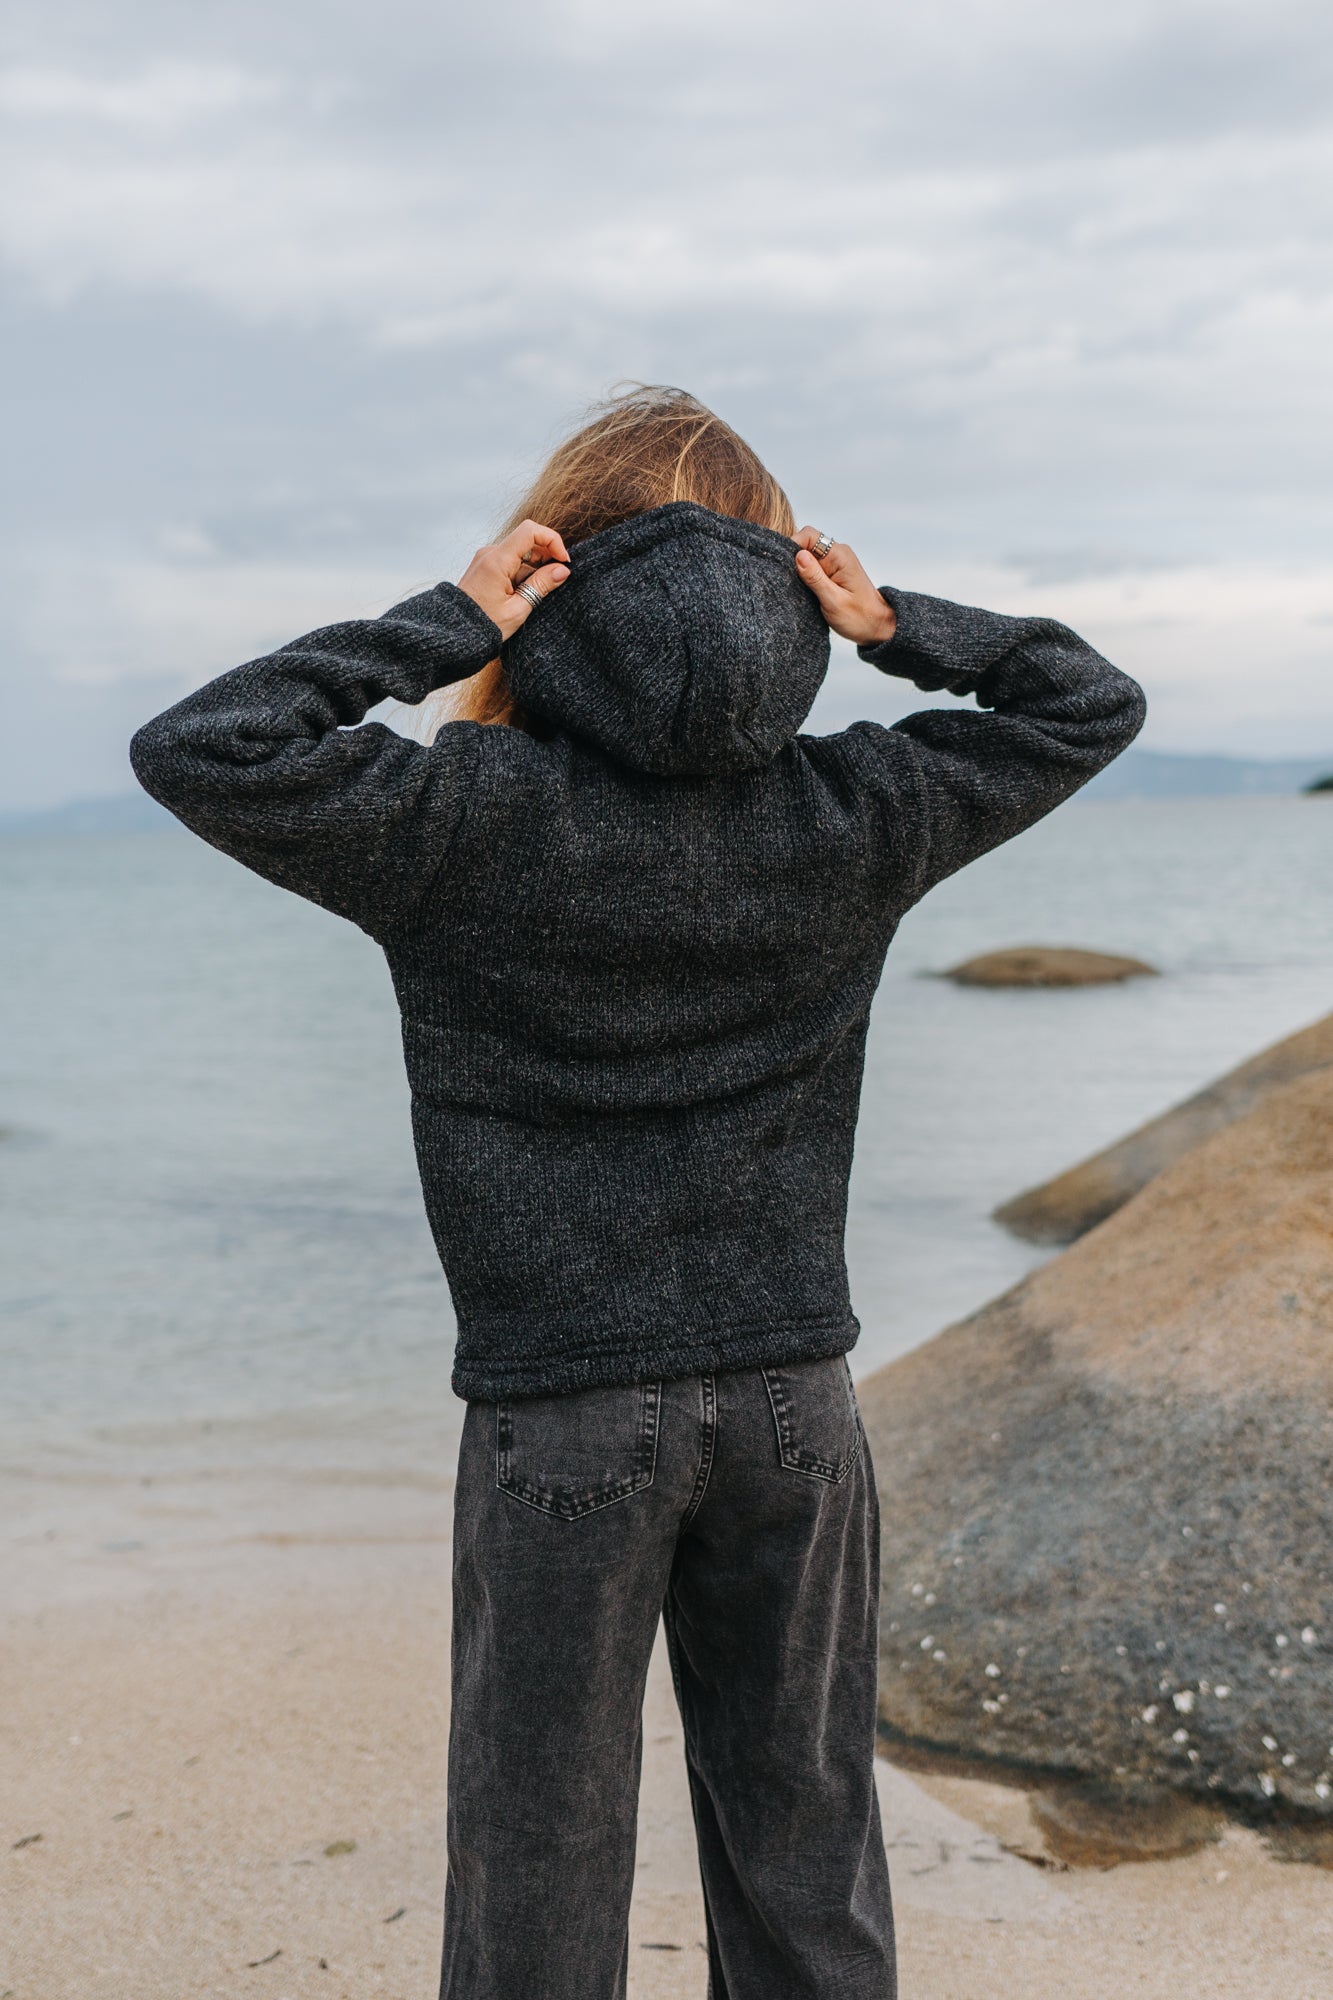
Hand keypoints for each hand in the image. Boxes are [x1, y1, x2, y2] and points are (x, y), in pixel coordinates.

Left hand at [457, 520, 570, 640]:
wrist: (455, 634)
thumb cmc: (483, 626)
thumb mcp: (518, 609)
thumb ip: (541, 585)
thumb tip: (563, 570)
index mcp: (497, 561)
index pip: (530, 531)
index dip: (552, 541)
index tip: (563, 562)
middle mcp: (490, 553)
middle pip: (527, 540)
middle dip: (547, 557)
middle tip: (557, 580)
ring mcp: (486, 559)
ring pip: (520, 552)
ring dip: (535, 568)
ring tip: (535, 594)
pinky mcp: (485, 566)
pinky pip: (510, 561)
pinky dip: (523, 572)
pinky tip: (523, 593)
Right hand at [793, 528, 895, 646]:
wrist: (876, 626)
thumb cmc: (859, 617)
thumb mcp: (833, 600)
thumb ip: (815, 578)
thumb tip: (798, 555)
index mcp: (839, 555)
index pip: (808, 536)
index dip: (792, 547)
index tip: (784, 567)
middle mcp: (836, 554)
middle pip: (804, 544)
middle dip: (793, 560)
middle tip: (790, 582)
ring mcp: (834, 562)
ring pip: (806, 556)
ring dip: (798, 571)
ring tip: (798, 590)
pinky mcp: (830, 572)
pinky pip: (811, 567)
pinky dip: (804, 577)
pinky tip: (804, 591)